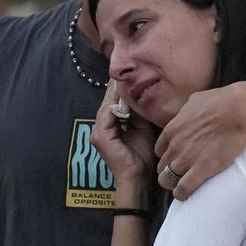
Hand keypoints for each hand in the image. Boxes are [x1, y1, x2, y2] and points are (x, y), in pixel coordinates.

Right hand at [88, 81, 157, 204]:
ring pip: (108, 104)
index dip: (123, 87)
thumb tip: (144, 94)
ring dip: (117, 90)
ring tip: (125, 74)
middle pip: (110, 100)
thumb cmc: (146, 158)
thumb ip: (141, 113)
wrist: (140, 179)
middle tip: (128, 66)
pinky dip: (115, 101)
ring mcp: (99, 131)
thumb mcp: (145, 129)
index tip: (132, 71)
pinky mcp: (101, 136)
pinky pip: (108, 113)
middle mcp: (103, 127)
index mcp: (113, 125)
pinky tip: (123, 90)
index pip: (116, 102)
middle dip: (118, 84)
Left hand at [152, 80, 245, 199]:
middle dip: (170, 172)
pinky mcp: (202, 170)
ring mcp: (187, 159)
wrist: (241, 110)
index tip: (177, 160)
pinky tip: (185, 194)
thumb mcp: (195, 100)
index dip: (168, 157)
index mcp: (171, 130)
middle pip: (162, 167)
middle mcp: (175, 146)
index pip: (159, 152)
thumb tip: (187, 112)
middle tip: (182, 174)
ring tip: (183, 186)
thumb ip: (186, 111)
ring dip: (174, 184)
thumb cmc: (222, 101)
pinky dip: (182, 194)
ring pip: (167, 180)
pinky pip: (182, 189)